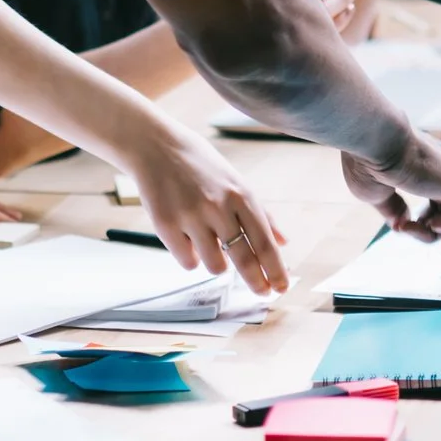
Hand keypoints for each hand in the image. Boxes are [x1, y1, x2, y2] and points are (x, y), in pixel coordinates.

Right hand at [125, 119, 289, 292]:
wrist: (156, 146)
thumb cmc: (201, 165)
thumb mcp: (236, 182)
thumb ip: (261, 214)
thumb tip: (284, 241)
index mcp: (241, 195)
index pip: (265, 242)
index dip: (275, 270)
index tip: (281, 287)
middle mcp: (219, 207)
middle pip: (244, 258)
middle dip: (256, 282)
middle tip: (262, 293)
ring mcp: (192, 217)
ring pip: (215, 266)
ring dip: (217, 264)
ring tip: (209, 244)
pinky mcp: (166, 226)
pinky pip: (187, 262)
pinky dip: (190, 257)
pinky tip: (186, 237)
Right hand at [340, 127, 440, 240]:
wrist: (375, 141)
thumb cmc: (368, 161)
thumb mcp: (376, 192)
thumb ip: (393, 208)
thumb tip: (402, 224)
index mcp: (420, 168)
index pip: (432, 198)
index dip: (418, 220)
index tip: (399, 224)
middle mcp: (438, 171)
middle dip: (425, 229)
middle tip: (405, 228)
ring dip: (437, 233)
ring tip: (417, 227)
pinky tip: (434, 223)